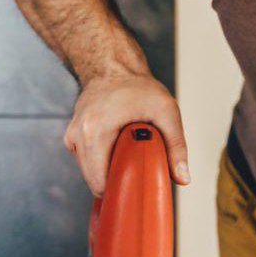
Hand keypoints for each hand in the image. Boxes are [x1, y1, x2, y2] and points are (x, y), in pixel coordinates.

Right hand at [65, 73, 189, 195]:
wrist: (112, 66)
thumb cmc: (137, 86)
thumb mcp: (166, 112)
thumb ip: (176, 146)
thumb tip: (183, 179)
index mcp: (95, 132)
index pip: (99, 182)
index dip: (119, 191)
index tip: (136, 189)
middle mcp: (77, 135)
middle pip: (93, 181)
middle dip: (115, 183)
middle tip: (138, 176)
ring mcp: (72, 136)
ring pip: (89, 173)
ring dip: (108, 172)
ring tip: (128, 159)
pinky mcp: (72, 137)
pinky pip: (86, 162)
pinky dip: (101, 163)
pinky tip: (117, 151)